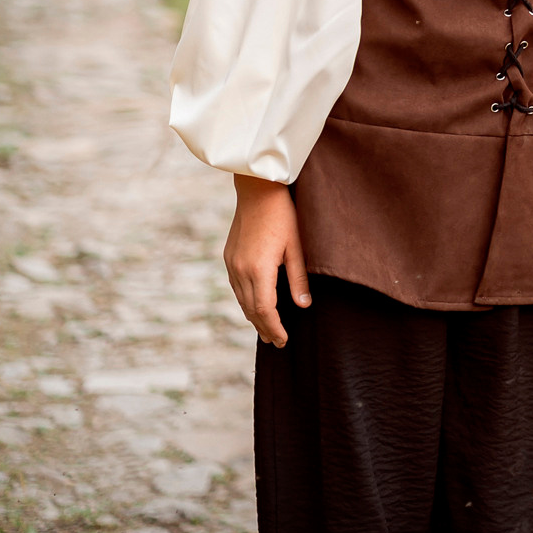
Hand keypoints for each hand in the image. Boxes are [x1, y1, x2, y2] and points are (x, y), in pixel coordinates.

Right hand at [224, 175, 308, 347]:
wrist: (258, 189)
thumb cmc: (283, 214)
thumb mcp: (297, 246)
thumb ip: (298, 278)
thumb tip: (303, 306)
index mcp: (258, 269)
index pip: (265, 309)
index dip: (274, 327)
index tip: (283, 340)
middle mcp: (240, 269)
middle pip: (251, 309)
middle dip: (264, 327)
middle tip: (277, 343)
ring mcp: (231, 263)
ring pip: (241, 300)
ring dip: (253, 317)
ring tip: (267, 330)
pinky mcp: (229, 256)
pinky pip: (236, 287)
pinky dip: (246, 301)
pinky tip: (255, 306)